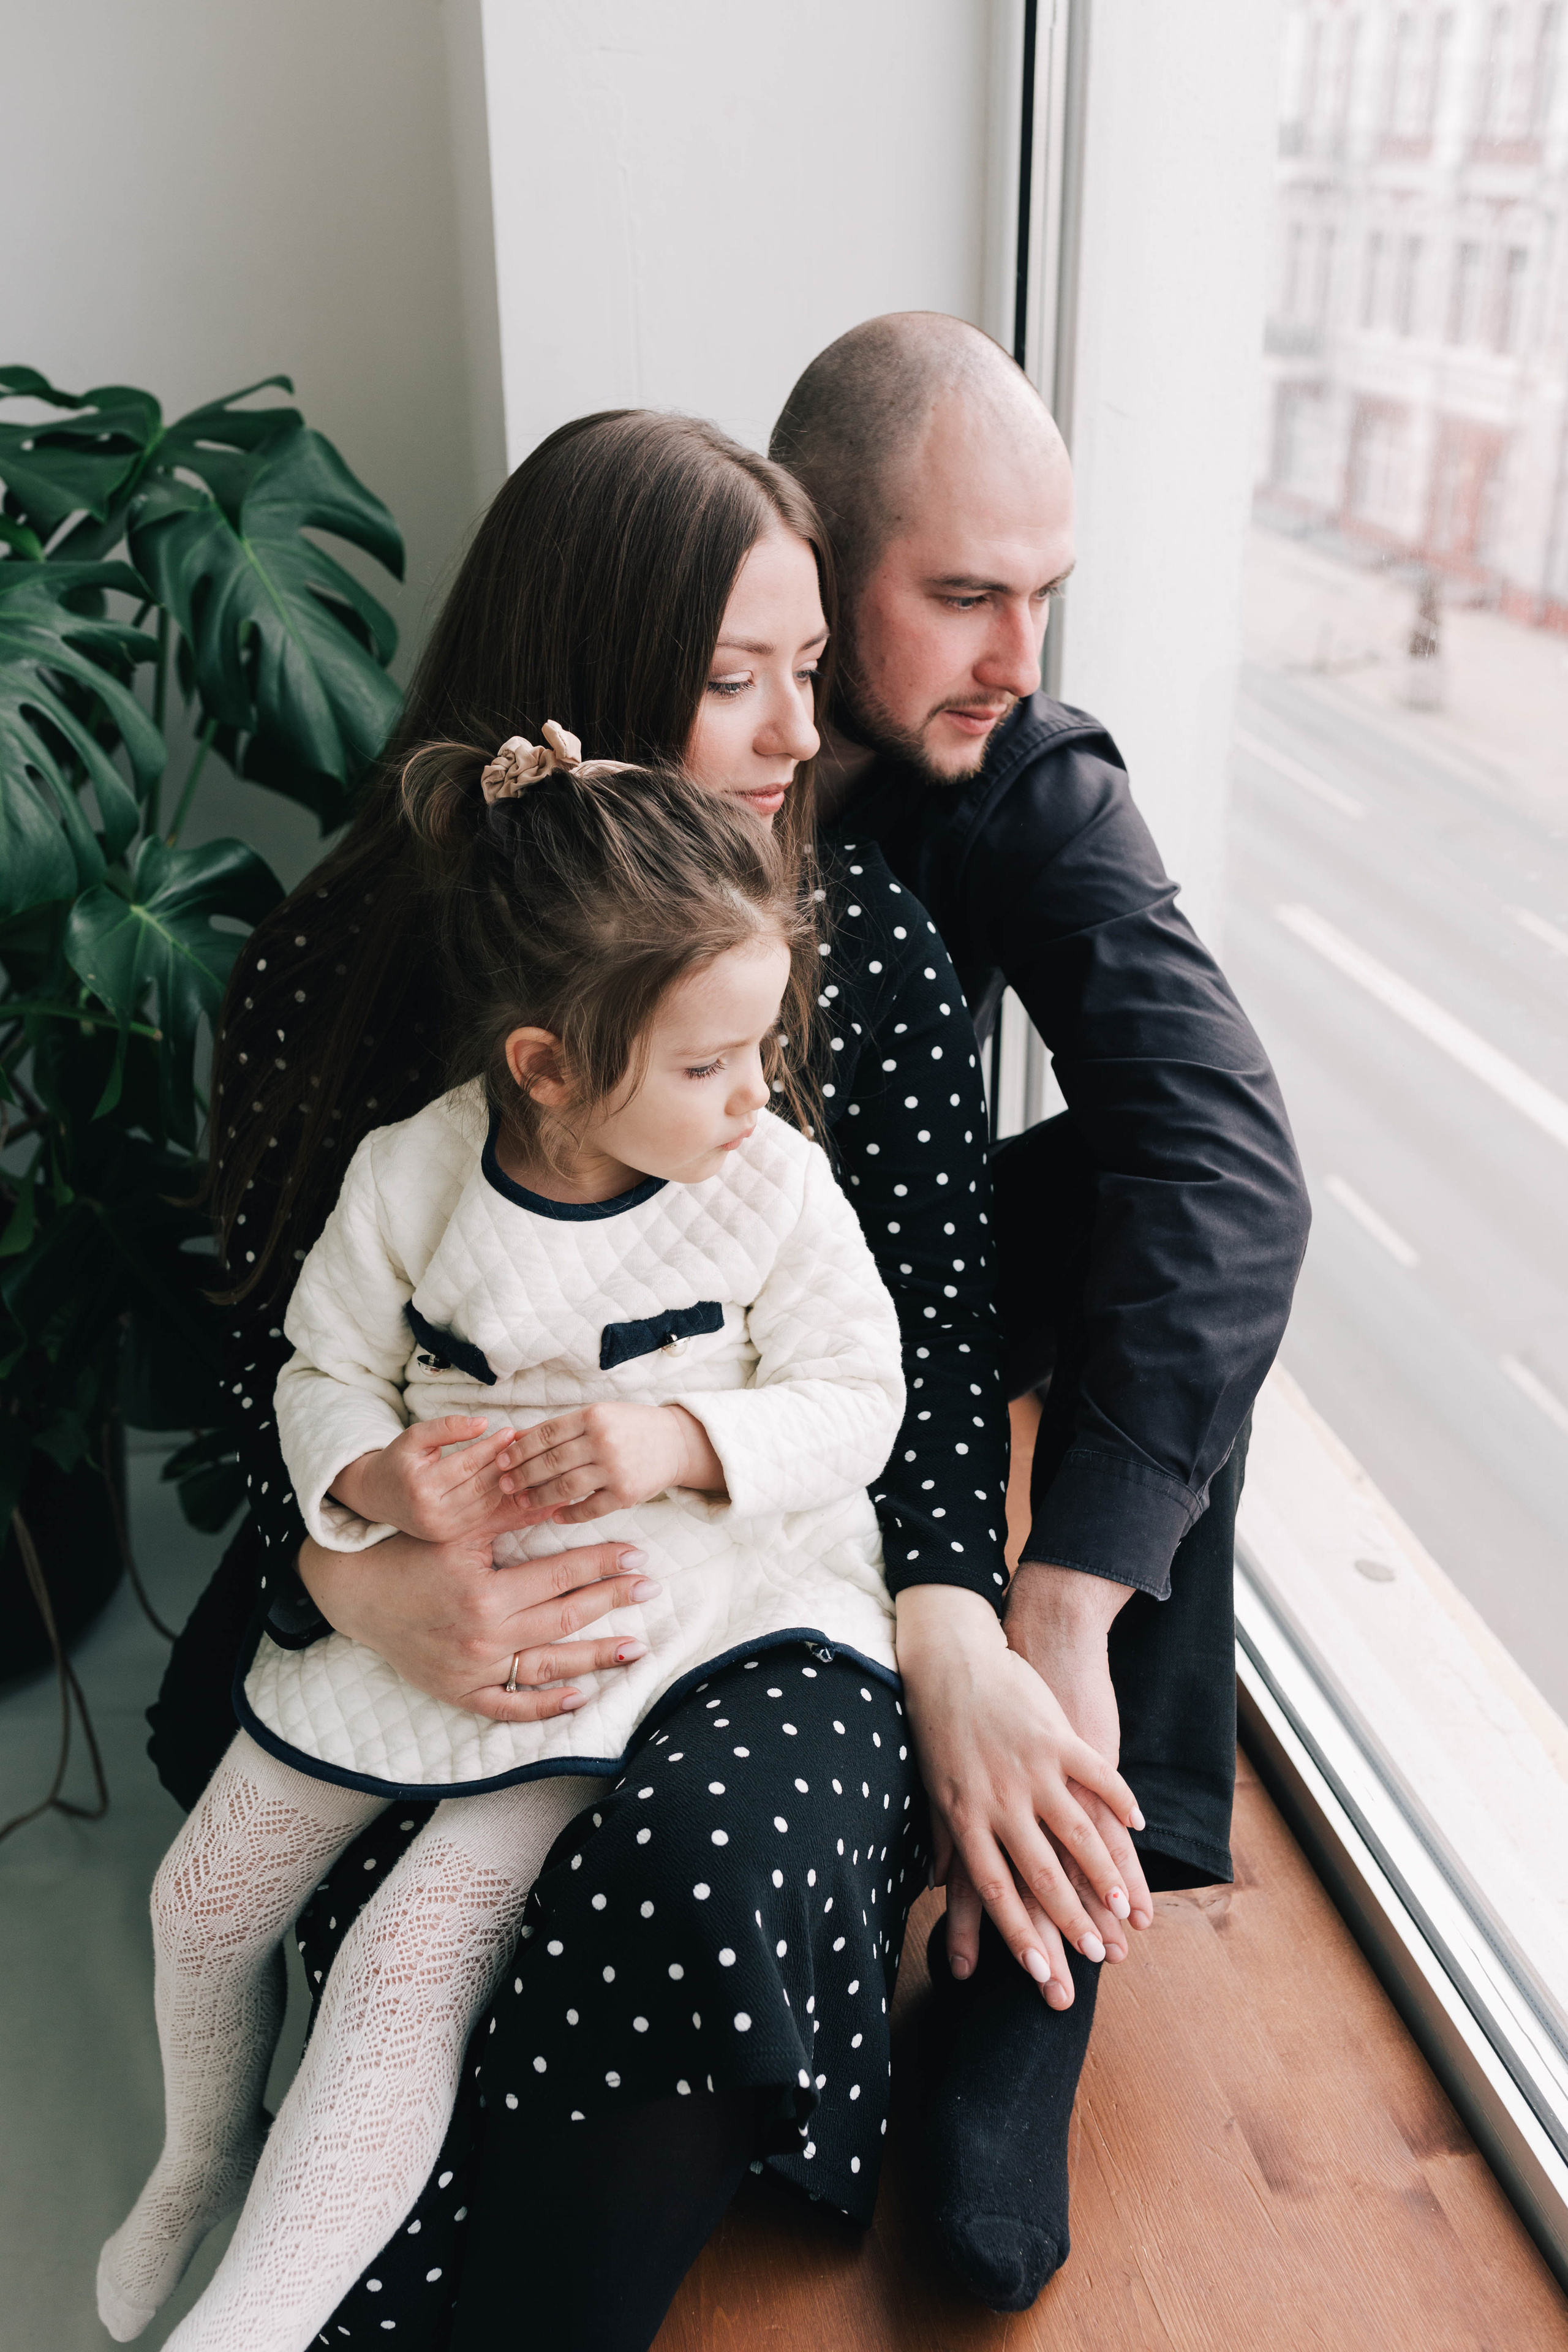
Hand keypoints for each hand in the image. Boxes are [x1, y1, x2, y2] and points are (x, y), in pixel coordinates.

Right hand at [298, 1529, 662, 1722]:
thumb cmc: (408, 1553)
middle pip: (564, 1618)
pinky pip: (510, 1706)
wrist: (354, 1593)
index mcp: (483, 1592)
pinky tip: (582, 1696)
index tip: (637, 1555)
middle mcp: (483, 1636)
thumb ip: (511, 1517)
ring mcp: (472, 1670)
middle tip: (650, 1587)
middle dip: (612, 1601)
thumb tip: (564, 1498)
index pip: (560, 1576)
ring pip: (548, 1667)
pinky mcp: (460, 1692)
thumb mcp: (459, 1529)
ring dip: (597, 1657)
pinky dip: (546, 1705)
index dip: (602, 1563)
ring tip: (636, 1647)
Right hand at [331, 1416, 517, 1541]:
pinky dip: (496, 1497)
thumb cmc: (398, 1461)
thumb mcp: (414, 1437)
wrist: (376, 1495)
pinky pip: (481, 1515)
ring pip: (486, 1502)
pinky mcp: (448, 1535)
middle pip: (480, 1484)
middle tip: (521, 1445)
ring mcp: (441, 1528)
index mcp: (420, 1485)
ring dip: (505, 1481)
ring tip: (516, 1461)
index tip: (510, 1431)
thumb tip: (483, 1423)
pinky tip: (504, 1480)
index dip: (492, 1446)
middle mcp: (431, 1512)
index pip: (467, 1463)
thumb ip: (447, 1427)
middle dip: (504, 1463)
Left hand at [496, 1402, 726, 1523]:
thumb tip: (517, 1437)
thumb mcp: (598, 1415)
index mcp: (593, 1416)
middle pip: (550, 1462)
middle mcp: (603, 1440)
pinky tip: (554, 1516)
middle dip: (522, 1475)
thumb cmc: (630, 1426)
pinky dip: (569, 1514)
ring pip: (565, 1487)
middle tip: (504, 1485)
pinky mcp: (626, 1494)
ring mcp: (615, 1469)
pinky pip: (589, 1509)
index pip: (546, 1434)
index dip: (519, 1449)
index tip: (501, 1460)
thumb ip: (561, 1427)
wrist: (676, 1442)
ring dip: (538, 1497)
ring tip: (522, 1503)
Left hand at [896, 1585, 1145, 2008]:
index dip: (1018, 1932)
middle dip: (1069, 1919)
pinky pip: (1096, 1776)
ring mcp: (1031, 1768)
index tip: (1041, 1970)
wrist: (952, 1657)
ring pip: (1075, 1831)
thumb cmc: (940, 1725)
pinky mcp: (1057, 1736)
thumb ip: (943, 1839)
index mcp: (965, 1817)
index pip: (994, 1887)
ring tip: (1125, 1911)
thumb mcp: (935, 1787)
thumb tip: (936, 1885)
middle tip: (1095, 1957)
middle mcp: (999, 1799)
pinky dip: (1119, 1801)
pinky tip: (1138, 1826)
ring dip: (1103, 1874)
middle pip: (1039, 1871)